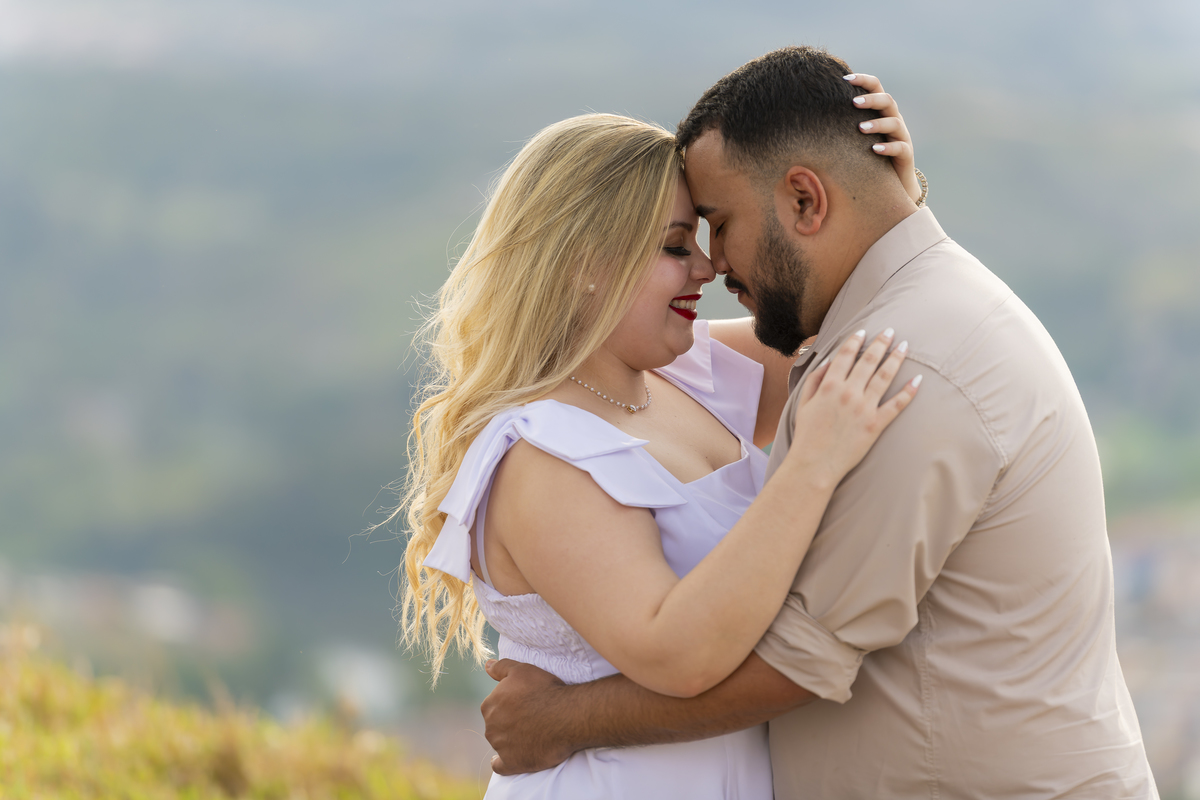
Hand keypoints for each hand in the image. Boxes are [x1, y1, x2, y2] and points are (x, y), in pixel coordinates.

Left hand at [482, 658, 575, 774]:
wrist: (566, 715)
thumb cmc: (544, 689)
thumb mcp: (522, 670)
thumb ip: (501, 667)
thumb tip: (486, 665)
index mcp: (489, 706)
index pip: (493, 706)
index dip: (508, 705)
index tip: (522, 704)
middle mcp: (490, 727)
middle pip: (496, 725)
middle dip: (508, 722)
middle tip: (528, 718)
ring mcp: (501, 747)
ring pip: (500, 743)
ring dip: (509, 740)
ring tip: (529, 734)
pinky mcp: (513, 763)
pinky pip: (500, 766)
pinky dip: (502, 763)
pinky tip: (507, 759)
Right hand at [789, 328, 919, 486]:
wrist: (815, 464)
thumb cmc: (807, 435)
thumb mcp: (803, 403)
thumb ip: (815, 380)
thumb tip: (829, 362)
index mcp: (829, 385)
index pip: (845, 355)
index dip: (855, 341)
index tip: (863, 331)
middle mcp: (848, 392)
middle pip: (868, 361)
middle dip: (880, 343)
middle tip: (890, 331)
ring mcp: (864, 408)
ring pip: (884, 376)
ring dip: (896, 358)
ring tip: (904, 346)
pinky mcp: (876, 425)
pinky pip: (896, 405)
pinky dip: (908, 392)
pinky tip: (917, 380)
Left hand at [845, 73, 921, 203]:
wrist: (894, 180)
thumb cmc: (867, 154)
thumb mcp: (856, 135)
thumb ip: (844, 121)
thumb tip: (812, 110)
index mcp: (881, 110)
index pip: (876, 87)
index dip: (864, 80)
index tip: (845, 79)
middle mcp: (893, 119)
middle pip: (887, 101)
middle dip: (871, 100)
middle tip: (854, 102)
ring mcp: (901, 136)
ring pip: (894, 123)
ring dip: (877, 124)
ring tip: (860, 128)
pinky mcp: (906, 154)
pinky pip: (900, 148)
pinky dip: (887, 147)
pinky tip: (874, 150)